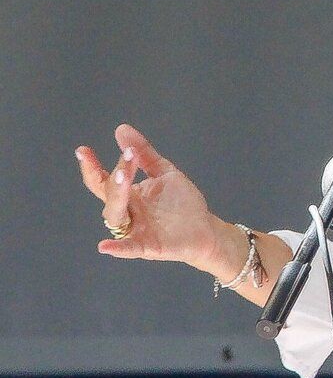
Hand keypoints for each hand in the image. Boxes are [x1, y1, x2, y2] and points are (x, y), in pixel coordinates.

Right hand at [77, 123, 228, 269]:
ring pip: (116, 215)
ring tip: (121, 178)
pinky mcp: (148, 247)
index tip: (83, 150)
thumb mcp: (164, 173)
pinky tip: (104, 246)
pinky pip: (129, 248)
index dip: (92, 167)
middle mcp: (128, 211)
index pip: (104, 180)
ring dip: (117, 197)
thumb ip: (144, 153)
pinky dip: (117, 248)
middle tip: (125, 161)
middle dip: (115, 178)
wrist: (205, 229)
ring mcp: (136, 229)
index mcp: (129, 195)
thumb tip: (121, 129)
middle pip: (111, 195)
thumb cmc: (181, 203)